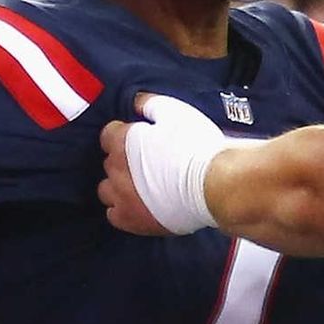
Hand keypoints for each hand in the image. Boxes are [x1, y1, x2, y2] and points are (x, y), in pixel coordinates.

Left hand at [98, 93, 224, 235]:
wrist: (216, 185)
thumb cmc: (198, 147)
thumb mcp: (176, 112)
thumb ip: (150, 104)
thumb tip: (137, 102)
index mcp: (123, 141)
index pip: (109, 134)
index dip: (126, 132)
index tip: (140, 136)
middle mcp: (116, 170)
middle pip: (109, 162)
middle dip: (124, 159)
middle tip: (148, 159)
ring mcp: (122, 198)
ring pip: (107, 190)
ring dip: (119, 184)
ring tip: (140, 184)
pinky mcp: (132, 221)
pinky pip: (114, 215)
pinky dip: (123, 208)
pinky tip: (139, 204)